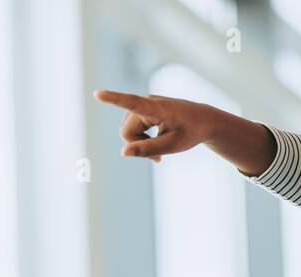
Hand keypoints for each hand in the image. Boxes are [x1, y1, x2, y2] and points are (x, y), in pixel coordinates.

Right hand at [93, 90, 215, 163]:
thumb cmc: (191, 132)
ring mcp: (145, 104)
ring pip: (128, 130)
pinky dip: (141, 139)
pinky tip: (154, 146)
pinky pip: (133, 127)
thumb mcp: (172, 145)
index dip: (113, 99)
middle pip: (126, 130)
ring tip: (158, 153)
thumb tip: (123, 153)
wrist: (204, 120)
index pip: (131, 102)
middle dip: (136, 145)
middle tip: (157, 159)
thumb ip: (148, 149)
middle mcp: (148, 102)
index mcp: (157, 108)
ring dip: (139, 143)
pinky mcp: (145, 109)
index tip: (97, 93)